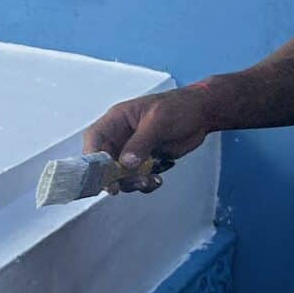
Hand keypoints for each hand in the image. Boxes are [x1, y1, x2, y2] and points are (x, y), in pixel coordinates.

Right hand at [82, 85, 217, 192]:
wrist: (202, 114)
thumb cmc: (179, 107)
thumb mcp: (158, 121)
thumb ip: (141, 142)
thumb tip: (125, 163)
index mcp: (117, 120)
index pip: (94, 138)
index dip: (91, 156)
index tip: (98, 174)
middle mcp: (121, 136)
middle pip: (104, 161)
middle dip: (113, 176)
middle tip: (124, 185)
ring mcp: (132, 150)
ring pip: (120, 174)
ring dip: (131, 182)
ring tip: (150, 181)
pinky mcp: (145, 161)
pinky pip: (136, 178)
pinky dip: (144, 183)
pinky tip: (157, 180)